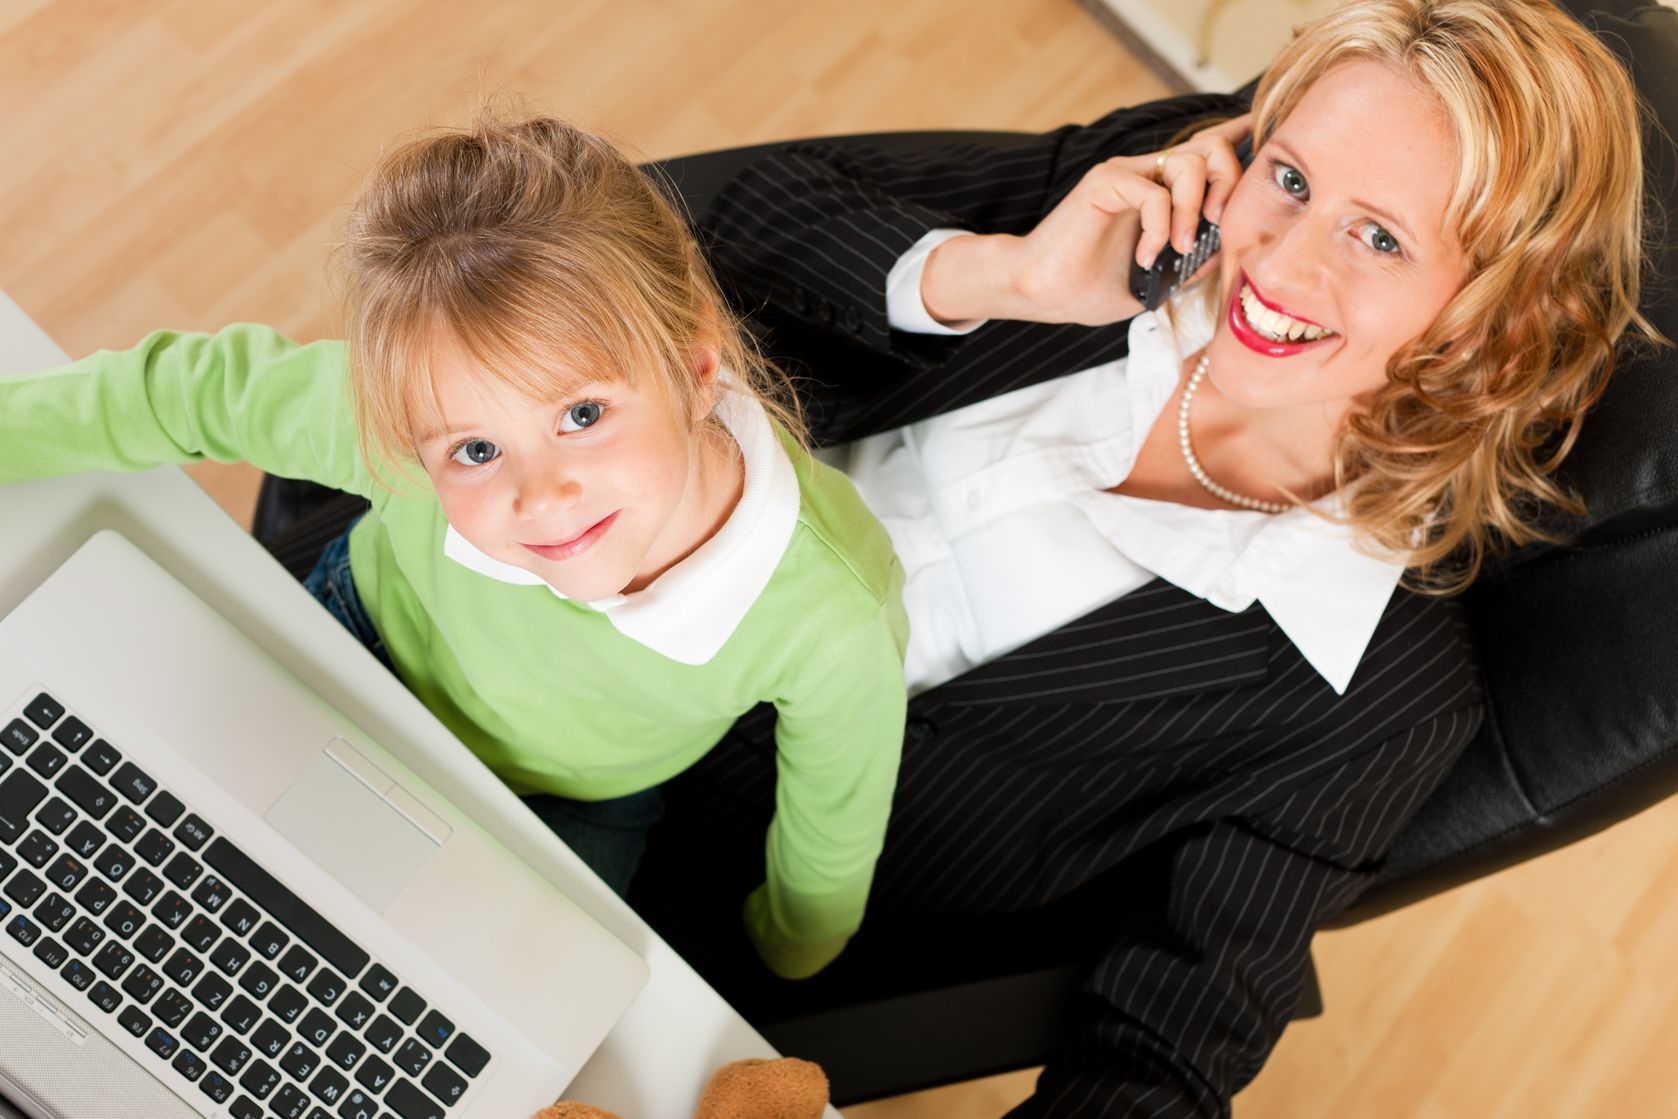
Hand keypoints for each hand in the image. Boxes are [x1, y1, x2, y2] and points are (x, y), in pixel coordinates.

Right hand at [920, 114, 1252, 326]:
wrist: (1041, 292)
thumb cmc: (1088, 287)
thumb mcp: (1157, 280)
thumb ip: (1191, 262)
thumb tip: (1228, 250)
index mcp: (1158, 191)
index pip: (1207, 153)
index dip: (1238, 143)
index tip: (1260, 139)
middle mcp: (1145, 174)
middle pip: (1213, 147)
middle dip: (1229, 184)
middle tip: (1214, 225)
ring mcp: (1125, 174)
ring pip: (1191, 163)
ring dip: (1194, 210)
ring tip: (1178, 248)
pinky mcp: (1105, 182)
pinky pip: (1155, 193)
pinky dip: (1160, 230)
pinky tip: (1144, 255)